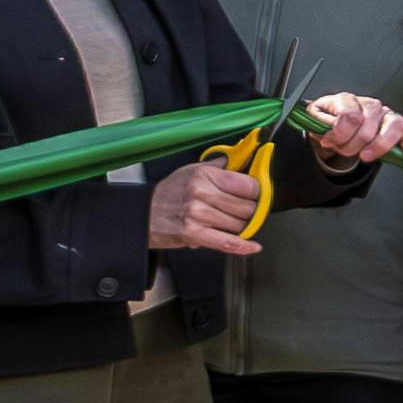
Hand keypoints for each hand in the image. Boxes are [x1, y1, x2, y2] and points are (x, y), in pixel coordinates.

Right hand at [143, 157, 268, 257]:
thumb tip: (241, 156)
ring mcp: (198, 215)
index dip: (258, 192)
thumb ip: (219, 166)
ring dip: (242, 227)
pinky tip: (252, 246)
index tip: (259, 194)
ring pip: (240, 226)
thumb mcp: (193, 170)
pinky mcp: (194, 234)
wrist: (144, 213)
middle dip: (252, 211)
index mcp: (205, 175)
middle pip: (247, 207)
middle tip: (245, 211)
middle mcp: (202, 193)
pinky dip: (243, 246)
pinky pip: (227, 243)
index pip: (248, 185)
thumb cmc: (170, 192)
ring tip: (231, 222)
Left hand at [298, 96, 402, 172]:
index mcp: (347, 99)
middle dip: (353, 146)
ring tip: (366, 156)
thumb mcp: (316, 121)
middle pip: (368, 128)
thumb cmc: (328, 122)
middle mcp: (369, 104)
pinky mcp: (394, 125)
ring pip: (393, 126)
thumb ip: (321, 125)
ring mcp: (384, 114)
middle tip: (344, 149)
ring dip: (378, 146)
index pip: (351, 117)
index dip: (339, 134)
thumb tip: (329, 134)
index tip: (329, 141)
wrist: (334, 123)